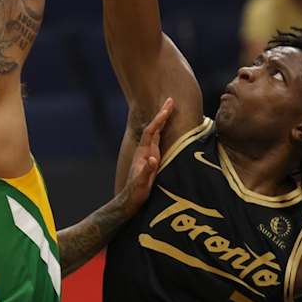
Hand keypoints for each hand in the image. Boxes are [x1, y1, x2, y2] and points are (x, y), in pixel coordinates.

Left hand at [121, 98, 173, 216]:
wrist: (130, 201)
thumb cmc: (136, 193)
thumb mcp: (142, 183)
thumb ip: (147, 170)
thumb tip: (153, 158)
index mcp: (144, 153)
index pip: (152, 131)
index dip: (159, 118)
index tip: (168, 105)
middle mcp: (146, 150)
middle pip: (154, 128)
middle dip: (162, 114)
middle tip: (171, 99)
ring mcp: (149, 154)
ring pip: (157, 133)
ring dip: (163, 121)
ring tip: (170, 109)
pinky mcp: (152, 160)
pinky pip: (159, 141)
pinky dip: (164, 132)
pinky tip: (168, 128)